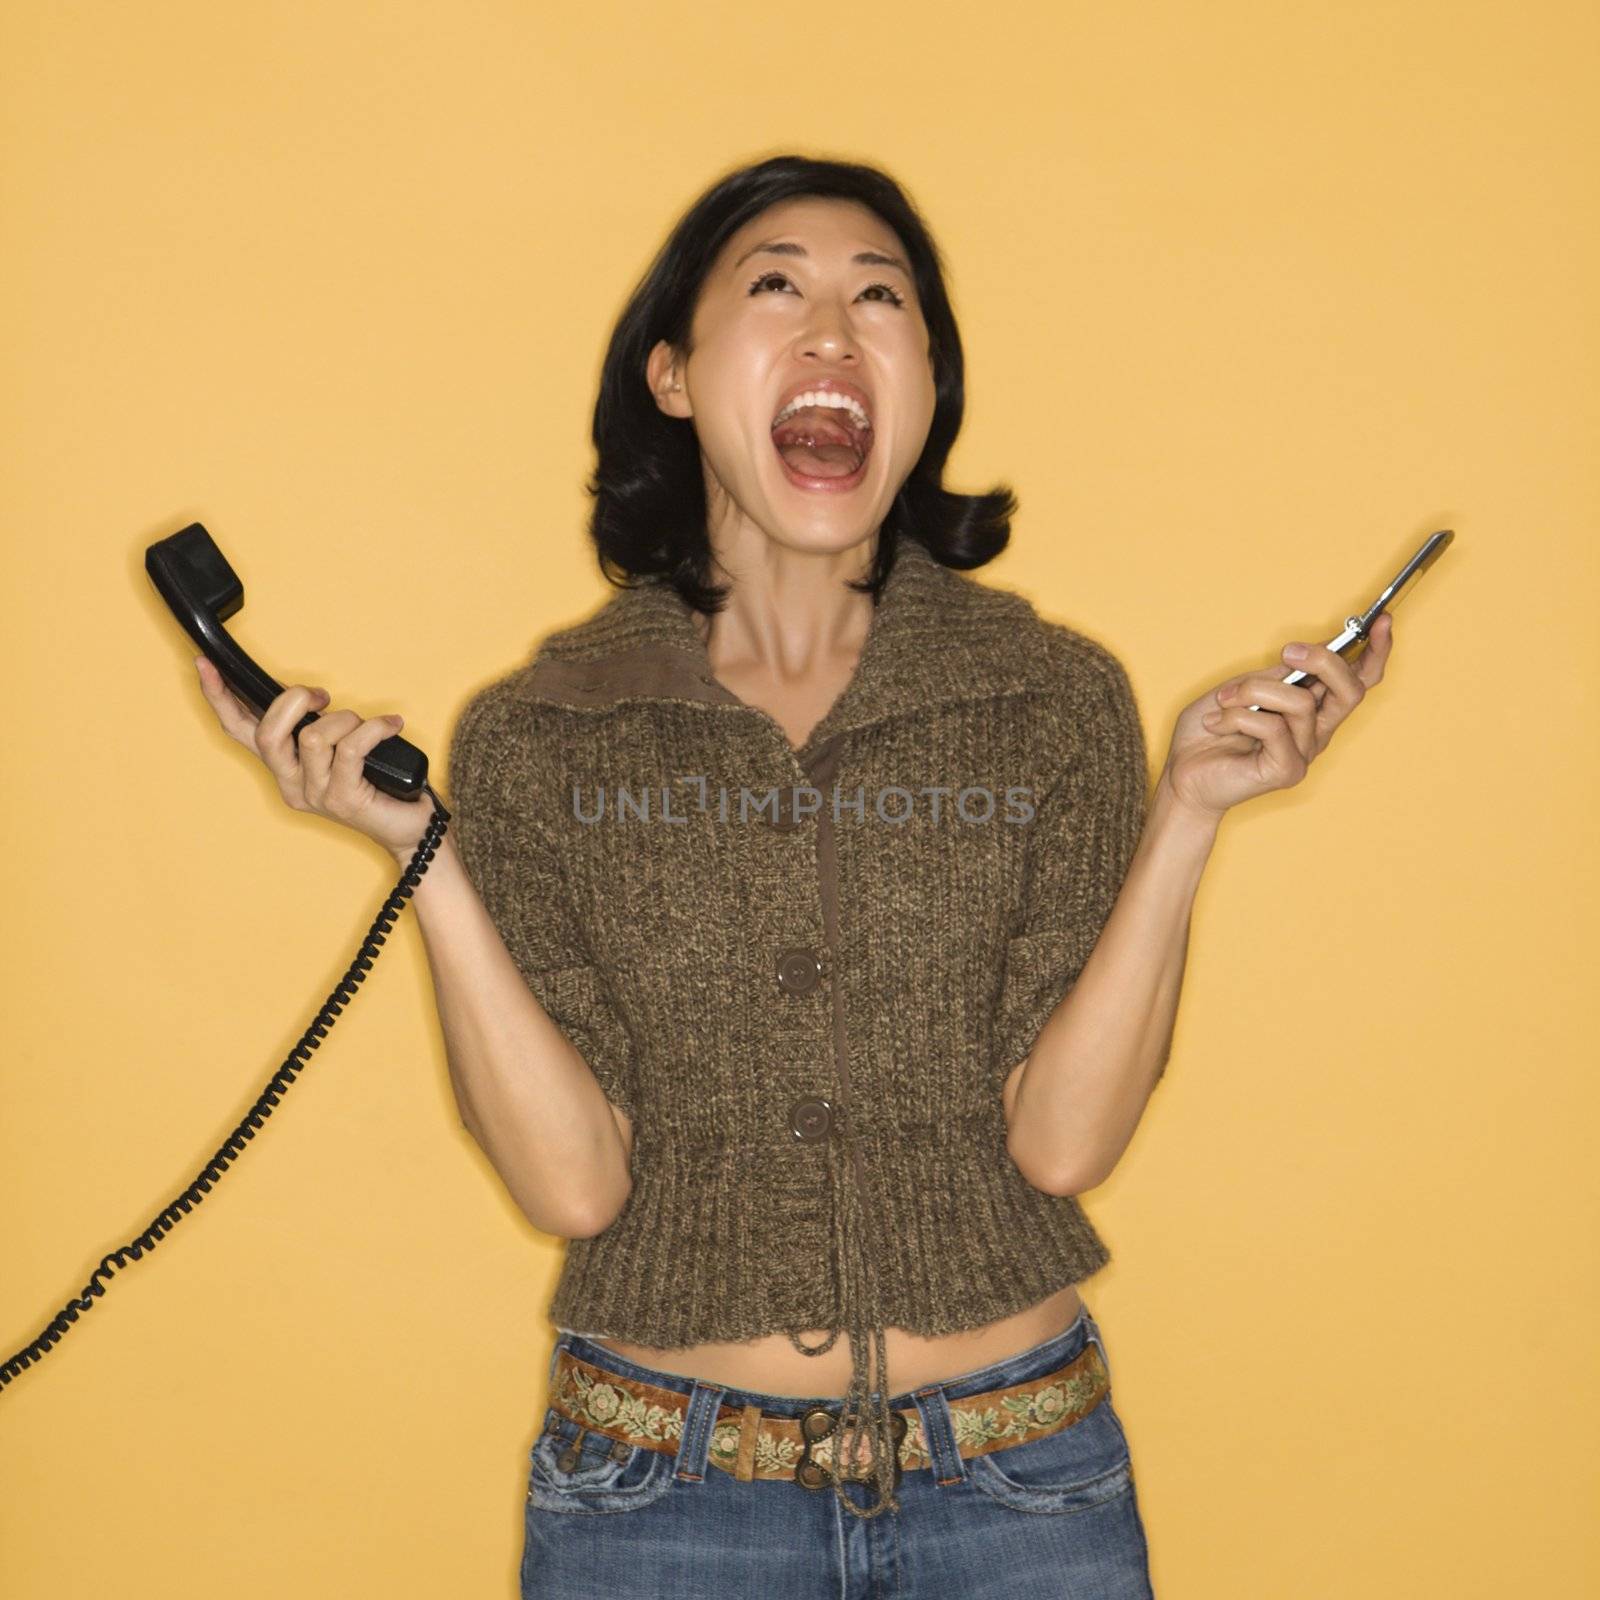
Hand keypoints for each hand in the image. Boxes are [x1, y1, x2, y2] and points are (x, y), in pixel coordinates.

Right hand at [193, 655, 439, 858]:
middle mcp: (292, 783)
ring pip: (313, 736)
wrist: (411, 828)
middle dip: (293, 700)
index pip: (240, 731)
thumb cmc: (379, 783)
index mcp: (284, 768)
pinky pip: (351, 748)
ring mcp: (315, 795)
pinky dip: (374, 728)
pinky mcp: (343, 800)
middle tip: (322, 696)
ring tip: (370, 726)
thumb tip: (308, 696)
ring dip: (345, 719)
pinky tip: (391, 726)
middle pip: (268, 733)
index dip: (220, 698)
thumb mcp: (339, 748)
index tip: (204, 666)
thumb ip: (316, 726)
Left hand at [1158, 611, 1393, 823]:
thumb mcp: (1242, 686)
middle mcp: (1316, 731)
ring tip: (1222, 701)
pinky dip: (1237, 717)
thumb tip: (1308, 652)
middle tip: (1288, 651)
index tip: (1383, 619)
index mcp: (1312, 708)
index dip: (1376, 651)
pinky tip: (1217, 725)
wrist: (1182, 772)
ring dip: (1253, 691)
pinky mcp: (1288, 770)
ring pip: (1300, 702)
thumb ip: (1277, 673)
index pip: (1358, 681)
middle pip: (1351, 690)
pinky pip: (1273, 728)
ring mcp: (1304, 752)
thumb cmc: (1209, 729)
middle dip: (1324, 660)